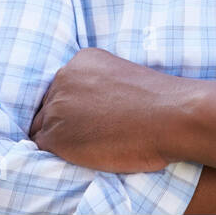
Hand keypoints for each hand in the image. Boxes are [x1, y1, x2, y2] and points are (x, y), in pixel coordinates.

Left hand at [29, 47, 178, 172]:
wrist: (172, 116)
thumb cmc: (160, 101)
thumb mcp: (125, 76)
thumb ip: (100, 84)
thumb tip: (91, 106)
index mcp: (82, 60)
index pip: (63, 86)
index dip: (75, 105)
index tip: (92, 116)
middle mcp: (63, 78)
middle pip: (49, 105)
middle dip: (65, 120)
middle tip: (92, 134)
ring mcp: (56, 107)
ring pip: (43, 127)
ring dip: (62, 138)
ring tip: (91, 145)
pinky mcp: (55, 136)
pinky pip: (43, 148)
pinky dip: (60, 154)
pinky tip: (86, 154)